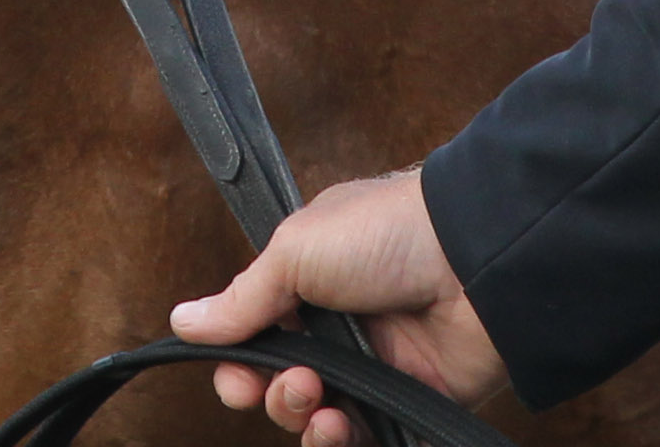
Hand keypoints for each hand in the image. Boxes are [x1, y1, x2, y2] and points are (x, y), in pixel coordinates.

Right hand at [168, 169, 512, 443]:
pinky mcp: (413, 404)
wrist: (476, 261)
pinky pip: (369, 441)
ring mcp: (378, 370)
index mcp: (309, 284)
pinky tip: (344, 427)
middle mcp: (340, 330)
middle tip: (295, 382)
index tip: (238, 374)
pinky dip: (347, 445)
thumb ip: (242, 298)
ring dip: (306, 421)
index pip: (257, 339)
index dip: (239, 365)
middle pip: (282, 388)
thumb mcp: (297, 250)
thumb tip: (183, 323)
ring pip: (320, 421)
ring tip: (323, 404)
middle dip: (274, 396)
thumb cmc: (386, 234)